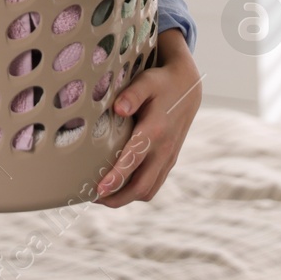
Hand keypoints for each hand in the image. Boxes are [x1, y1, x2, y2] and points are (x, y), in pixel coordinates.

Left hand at [94, 29, 201, 206]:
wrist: (188, 88)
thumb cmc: (161, 83)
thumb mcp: (147, 81)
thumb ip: (132, 94)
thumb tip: (117, 109)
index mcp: (155, 131)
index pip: (134, 160)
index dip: (116, 178)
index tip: (98, 190)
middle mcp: (164, 149)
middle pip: (142, 186)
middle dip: (117, 198)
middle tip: (92, 197)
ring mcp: (168, 158)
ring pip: (148, 190)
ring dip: (125, 198)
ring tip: (102, 196)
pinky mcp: (169, 161)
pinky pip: (153, 185)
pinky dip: (136, 192)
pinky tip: (119, 187)